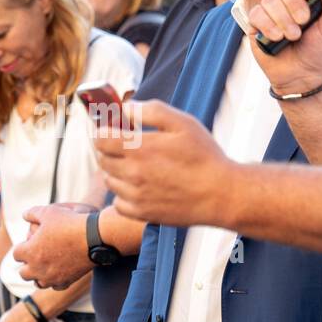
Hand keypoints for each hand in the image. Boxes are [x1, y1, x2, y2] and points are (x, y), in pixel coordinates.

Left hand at [13, 203, 96, 288]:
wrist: (94, 237)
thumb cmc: (70, 222)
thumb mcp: (48, 211)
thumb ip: (32, 213)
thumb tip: (25, 215)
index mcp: (30, 252)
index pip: (16, 254)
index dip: (22, 247)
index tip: (28, 243)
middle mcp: (38, 268)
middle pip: (23, 273)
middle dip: (27, 264)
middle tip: (35, 255)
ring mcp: (52, 277)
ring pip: (38, 283)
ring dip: (39, 275)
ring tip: (45, 265)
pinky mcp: (66, 281)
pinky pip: (55, 286)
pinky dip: (54, 280)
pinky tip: (58, 271)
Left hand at [95, 100, 235, 227]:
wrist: (221, 194)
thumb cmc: (204, 156)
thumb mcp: (182, 123)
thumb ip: (151, 111)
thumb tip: (127, 108)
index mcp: (139, 149)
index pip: (100, 139)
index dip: (102, 131)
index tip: (111, 129)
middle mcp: (132, 173)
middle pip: (102, 159)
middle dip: (108, 149)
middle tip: (124, 145)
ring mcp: (135, 196)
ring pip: (109, 181)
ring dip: (115, 170)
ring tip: (135, 165)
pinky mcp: (142, 213)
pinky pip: (118, 203)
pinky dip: (122, 194)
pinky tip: (138, 186)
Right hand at [246, 0, 321, 95]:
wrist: (302, 76)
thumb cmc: (318, 51)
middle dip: (293, 2)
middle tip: (303, 21)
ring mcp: (271, 10)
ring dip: (282, 19)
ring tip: (293, 36)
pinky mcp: (257, 23)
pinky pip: (256, 14)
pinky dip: (268, 26)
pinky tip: (277, 38)